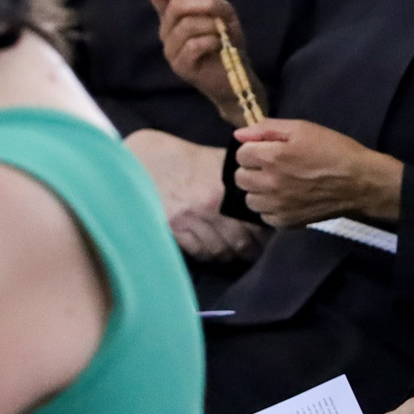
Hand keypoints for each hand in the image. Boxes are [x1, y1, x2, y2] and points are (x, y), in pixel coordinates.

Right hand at [122, 130, 260, 261]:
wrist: (146, 160)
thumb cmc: (182, 158)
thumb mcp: (215, 160)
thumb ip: (237, 179)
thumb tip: (259, 192)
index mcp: (225, 190)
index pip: (255, 222)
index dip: (264, 233)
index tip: (267, 235)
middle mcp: (211, 208)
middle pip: (240, 241)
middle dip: (251, 249)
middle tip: (255, 250)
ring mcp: (190, 221)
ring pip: (221, 251)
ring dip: (231, 255)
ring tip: (237, 254)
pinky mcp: (173, 231)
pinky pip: (199, 252)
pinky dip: (210, 256)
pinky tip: (215, 252)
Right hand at [150, 0, 253, 117]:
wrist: (236, 75)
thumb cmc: (226, 41)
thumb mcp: (223, 13)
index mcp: (172, 14)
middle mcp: (166, 30)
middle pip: (175, 5)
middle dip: (206, 3)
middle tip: (225, 12)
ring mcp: (170, 50)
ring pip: (186, 25)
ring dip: (212, 24)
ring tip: (223, 32)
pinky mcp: (180, 66)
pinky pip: (193, 45)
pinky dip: (212, 40)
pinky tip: (220, 44)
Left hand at [234, 119, 399, 226]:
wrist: (361, 182)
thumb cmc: (334, 150)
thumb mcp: (303, 129)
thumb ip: (268, 129)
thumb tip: (239, 135)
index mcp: (272, 157)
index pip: (241, 154)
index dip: (255, 149)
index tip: (270, 149)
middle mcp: (269, 184)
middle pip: (240, 178)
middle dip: (253, 169)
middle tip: (274, 166)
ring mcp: (277, 206)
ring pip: (250, 199)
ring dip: (259, 191)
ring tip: (278, 184)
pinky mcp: (287, 222)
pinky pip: (264, 217)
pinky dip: (271, 208)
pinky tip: (285, 200)